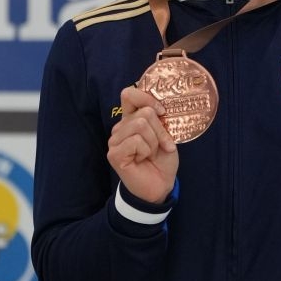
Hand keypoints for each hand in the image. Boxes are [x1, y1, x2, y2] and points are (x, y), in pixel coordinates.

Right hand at [107, 86, 178, 204]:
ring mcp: (115, 140)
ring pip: (140, 125)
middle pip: (144, 113)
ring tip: (150, 154)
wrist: (159, 185)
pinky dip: (146, 151)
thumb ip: (158, 119)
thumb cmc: (162, 160)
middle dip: (159, 131)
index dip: (147, 98)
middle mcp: (120, 127)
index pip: (129, 94)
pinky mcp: (114, 153)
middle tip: (159, 147)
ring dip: (153, 142)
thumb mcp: (166, 135)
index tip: (162, 112)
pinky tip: (141, 160)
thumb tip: (157, 108)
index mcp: (131, 119)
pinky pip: (135, 141)